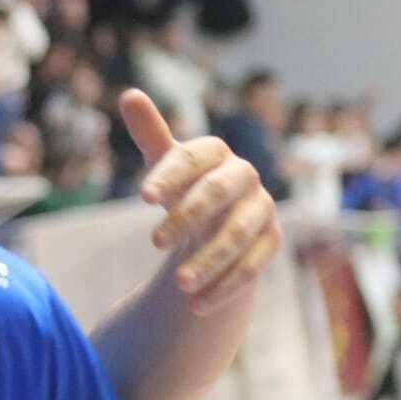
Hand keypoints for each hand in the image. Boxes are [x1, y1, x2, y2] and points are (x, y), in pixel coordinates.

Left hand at [122, 88, 282, 316]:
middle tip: (154, 242)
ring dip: (210, 260)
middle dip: (187, 217)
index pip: (194, 158)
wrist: (217, 223)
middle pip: (218, 194)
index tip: (142, 197)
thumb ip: (152, 133)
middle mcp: (244, 178)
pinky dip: (225, 286)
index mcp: (216, 154)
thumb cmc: (185, 187)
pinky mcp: (271, 244)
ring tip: (179, 286)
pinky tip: (196, 306)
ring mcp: (262, 211)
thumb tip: (129, 93)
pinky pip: (253, 266)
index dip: (171, 175)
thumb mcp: (165, 163)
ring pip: (239, 235)